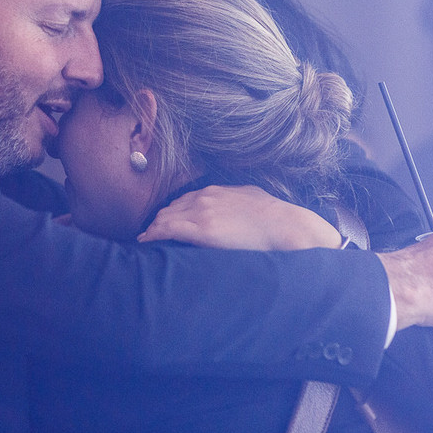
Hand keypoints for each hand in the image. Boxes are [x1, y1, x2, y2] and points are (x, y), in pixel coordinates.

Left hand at [137, 184, 341, 250]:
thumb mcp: (251, 198)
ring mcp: (202, 212)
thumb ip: (236, 201)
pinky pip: (168, 230)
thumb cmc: (275, 217)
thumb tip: (236, 208)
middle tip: (152, 233)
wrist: (285, 225)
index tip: (166, 221)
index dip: (173, 212)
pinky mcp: (202, 229)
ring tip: (147, 239)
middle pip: (171, 208)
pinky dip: (154, 235)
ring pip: (166, 218)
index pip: (184, 200)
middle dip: (160, 220)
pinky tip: (146, 242)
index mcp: (216, 190)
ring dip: (155, 229)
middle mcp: (204, 197)